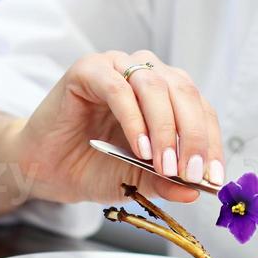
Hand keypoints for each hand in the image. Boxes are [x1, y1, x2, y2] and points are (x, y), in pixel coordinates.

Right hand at [13, 49, 224, 206]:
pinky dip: (134, 119)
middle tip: (192, 172)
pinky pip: (119, 88)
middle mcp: (145, 73)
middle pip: (184, 93)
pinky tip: (140, 148)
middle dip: (193, 135)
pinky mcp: (88, 69)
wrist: (44, 169)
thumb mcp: (137, 179)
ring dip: (165, 128)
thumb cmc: (91, 167)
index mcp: (166, 93)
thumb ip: (166, 181)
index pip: (200, 109)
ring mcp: (117, 66)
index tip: (214, 178)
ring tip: (164, 165)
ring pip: (155, 86)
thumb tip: (197, 190)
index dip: (211, 142)